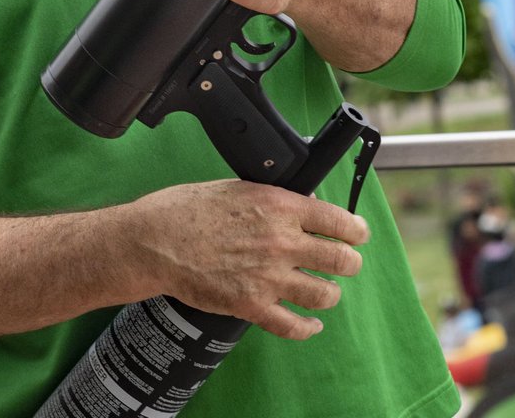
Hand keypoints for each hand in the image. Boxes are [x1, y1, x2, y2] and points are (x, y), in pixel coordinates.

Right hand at [124, 178, 367, 337]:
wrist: (155, 241)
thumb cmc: (187, 208)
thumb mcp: (236, 187)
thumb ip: (272, 198)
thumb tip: (302, 203)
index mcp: (279, 206)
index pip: (337, 220)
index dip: (355, 230)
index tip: (358, 234)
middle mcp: (281, 241)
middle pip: (340, 259)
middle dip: (349, 262)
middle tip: (346, 262)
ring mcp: (269, 277)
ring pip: (324, 294)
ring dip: (330, 294)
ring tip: (326, 291)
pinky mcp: (252, 306)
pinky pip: (294, 326)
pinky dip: (308, 328)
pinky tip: (311, 324)